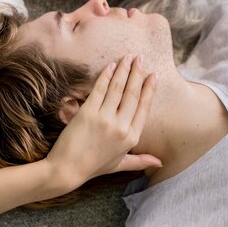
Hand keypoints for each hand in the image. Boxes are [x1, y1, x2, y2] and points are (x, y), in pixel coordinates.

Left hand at [45, 55, 160, 191]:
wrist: (67, 170)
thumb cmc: (93, 167)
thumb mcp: (120, 164)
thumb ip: (141, 161)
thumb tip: (160, 163)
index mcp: (131, 138)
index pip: (144, 107)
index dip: (149, 89)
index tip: (153, 75)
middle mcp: (121, 127)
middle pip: (132, 94)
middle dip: (137, 73)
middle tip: (140, 58)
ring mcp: (105, 119)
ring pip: (118, 88)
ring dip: (123, 70)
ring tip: (128, 57)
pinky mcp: (88, 113)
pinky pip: (100, 89)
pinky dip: (106, 76)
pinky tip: (111, 66)